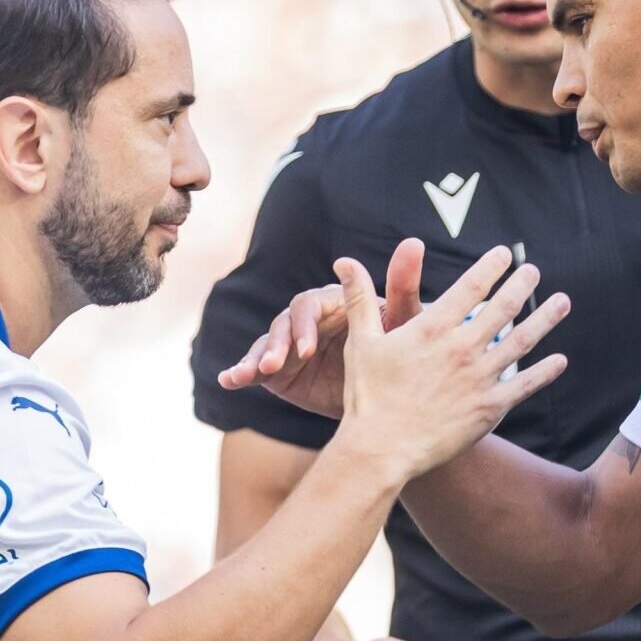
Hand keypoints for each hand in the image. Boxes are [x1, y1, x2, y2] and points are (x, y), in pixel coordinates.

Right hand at [214, 238, 437, 417]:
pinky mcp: (278, 370)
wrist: (390, 400)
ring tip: (247, 375)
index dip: (305, 326)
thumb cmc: (402, 355)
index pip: (311, 305)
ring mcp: (290, 344)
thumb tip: (413, 241)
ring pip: (266, 344)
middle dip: (278, 344)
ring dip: (256, 357)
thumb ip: (403, 288)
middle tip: (276, 365)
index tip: (307, 350)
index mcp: (333, 304)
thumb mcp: (404, 327)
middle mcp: (308, 320)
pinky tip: (228, 381)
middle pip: (284, 323)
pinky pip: (255, 368)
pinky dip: (240, 372)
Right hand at [334, 244, 569, 481]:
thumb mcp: (361, 342)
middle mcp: (462, 347)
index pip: (472, 285)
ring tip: (563, 302)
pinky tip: (560, 360)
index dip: (492, 266)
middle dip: (522, 285)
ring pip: (522, 341)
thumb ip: (360, 299)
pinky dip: (546, 371)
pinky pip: (525, 385)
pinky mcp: (489, 408)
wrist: (381, 448)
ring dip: (545, 319)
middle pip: (503, 307)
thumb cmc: (367, 395)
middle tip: (535, 271)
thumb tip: (345, 262)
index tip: (506, 254)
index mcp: (433, 327)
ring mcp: (480, 378)